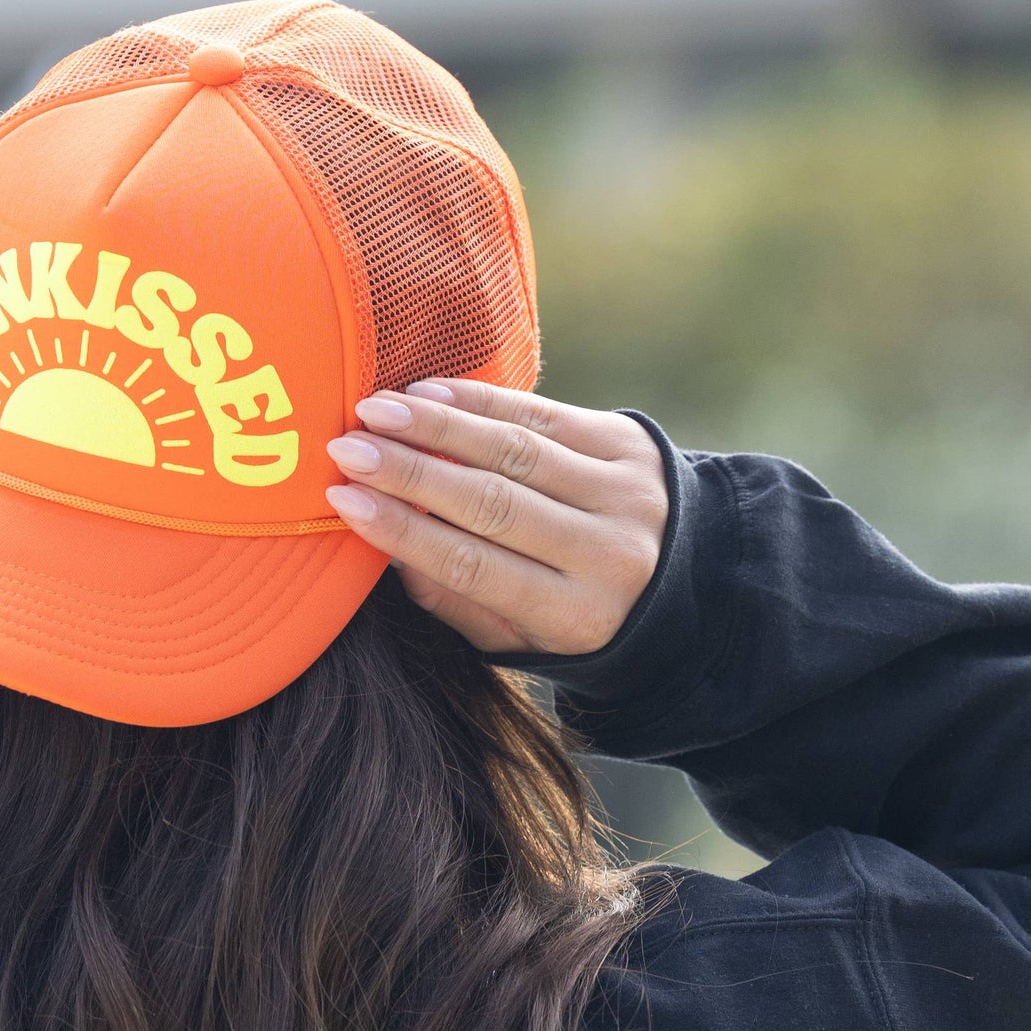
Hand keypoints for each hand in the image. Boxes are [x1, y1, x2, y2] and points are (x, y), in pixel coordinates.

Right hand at [326, 380, 667, 655]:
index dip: (404, 531)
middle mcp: (607, 553)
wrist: (686, 580)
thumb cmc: (574, 617)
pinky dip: (483, 400)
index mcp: (576, 615)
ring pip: (516, 450)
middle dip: (411, 472)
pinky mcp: (629, 444)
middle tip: (347, 447)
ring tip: (376, 410)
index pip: (473, 565)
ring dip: (439, 426)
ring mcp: (623, 492)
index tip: (343, 501)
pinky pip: (544, 413)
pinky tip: (429, 392)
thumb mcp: (520, 638)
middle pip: (493, 502)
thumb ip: (456, 602)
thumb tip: (387, 550)